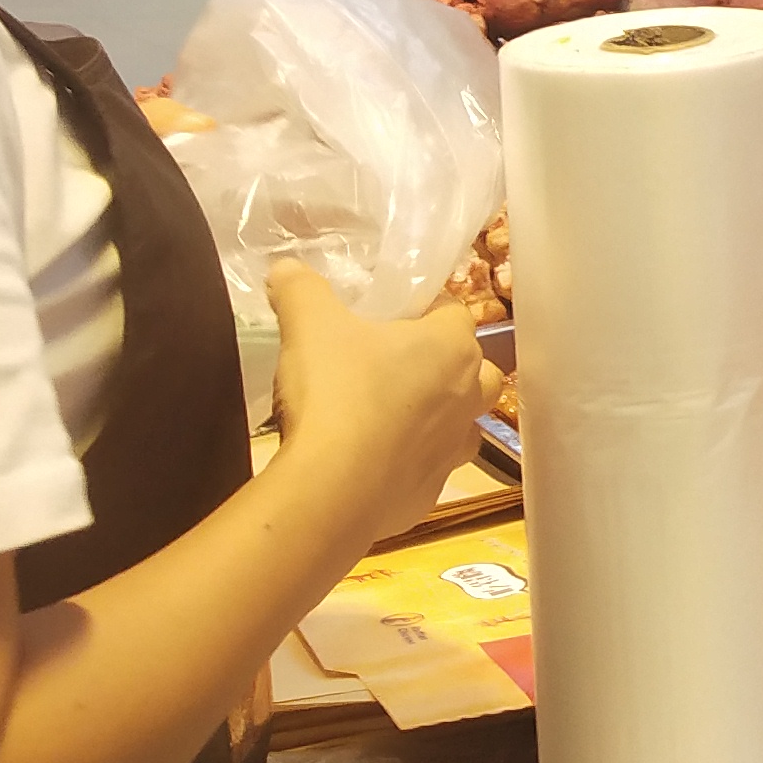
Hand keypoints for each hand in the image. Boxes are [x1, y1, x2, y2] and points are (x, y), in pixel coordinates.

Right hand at [266, 262, 484, 542]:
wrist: (333, 489)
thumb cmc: (335, 392)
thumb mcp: (308, 324)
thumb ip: (300, 289)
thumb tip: (286, 269)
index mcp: (450, 346)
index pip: (456, 312)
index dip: (427, 309)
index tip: (394, 315)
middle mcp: (467, 396)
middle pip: (476, 370)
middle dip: (449, 365)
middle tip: (399, 365)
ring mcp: (454, 449)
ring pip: (463, 424)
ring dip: (439, 418)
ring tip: (391, 416)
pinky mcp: (432, 493)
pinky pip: (429, 471)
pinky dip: (410, 466)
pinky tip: (373, 464)